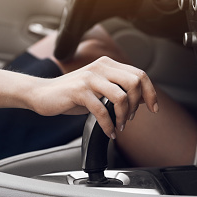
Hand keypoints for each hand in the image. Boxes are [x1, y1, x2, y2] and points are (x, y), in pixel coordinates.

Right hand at [28, 56, 157, 138]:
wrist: (43, 94)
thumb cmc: (71, 93)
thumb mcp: (98, 87)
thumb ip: (117, 89)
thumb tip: (141, 99)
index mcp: (107, 64)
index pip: (139, 74)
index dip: (150, 92)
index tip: (153, 108)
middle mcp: (100, 67)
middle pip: (134, 82)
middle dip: (137, 105)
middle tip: (129, 118)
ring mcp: (89, 78)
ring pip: (121, 96)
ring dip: (123, 116)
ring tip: (119, 125)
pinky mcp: (79, 91)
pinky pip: (102, 110)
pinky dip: (108, 125)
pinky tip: (108, 131)